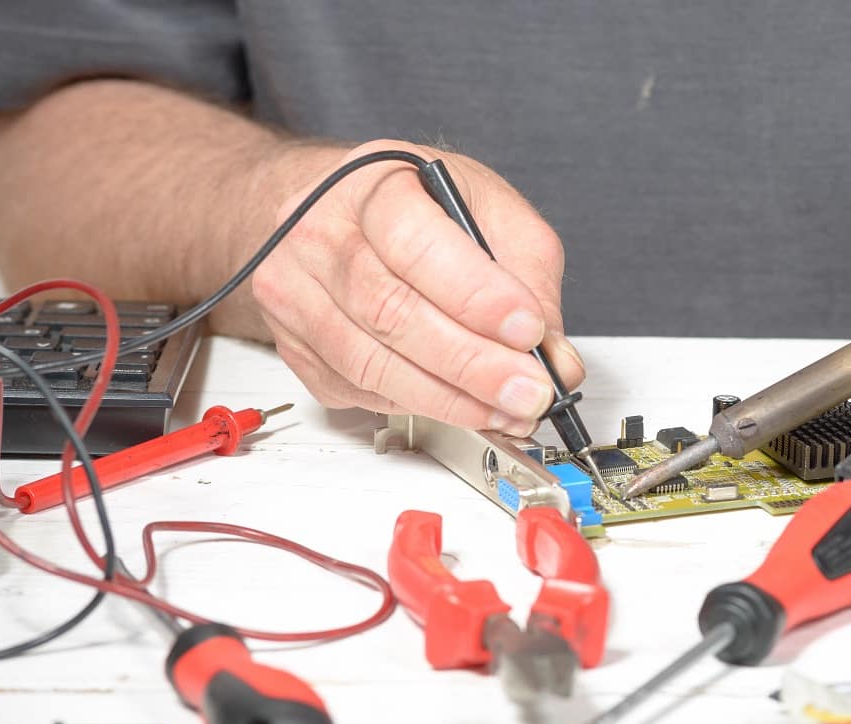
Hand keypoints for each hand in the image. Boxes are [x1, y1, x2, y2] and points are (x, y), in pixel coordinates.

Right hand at [251, 139, 582, 434]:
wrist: (335, 211)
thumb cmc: (414, 205)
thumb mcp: (489, 210)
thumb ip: (530, 277)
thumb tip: (556, 357)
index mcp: (371, 185)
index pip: (415, 244)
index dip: (476, 296)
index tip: (529, 330)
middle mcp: (320, 235)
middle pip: (392, 313)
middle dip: (473, 364)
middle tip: (529, 392)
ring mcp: (296, 294)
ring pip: (371, 364)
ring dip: (450, 400)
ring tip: (507, 410)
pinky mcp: (295, 346)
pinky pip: (359, 391)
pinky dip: (419, 408)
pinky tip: (463, 406)